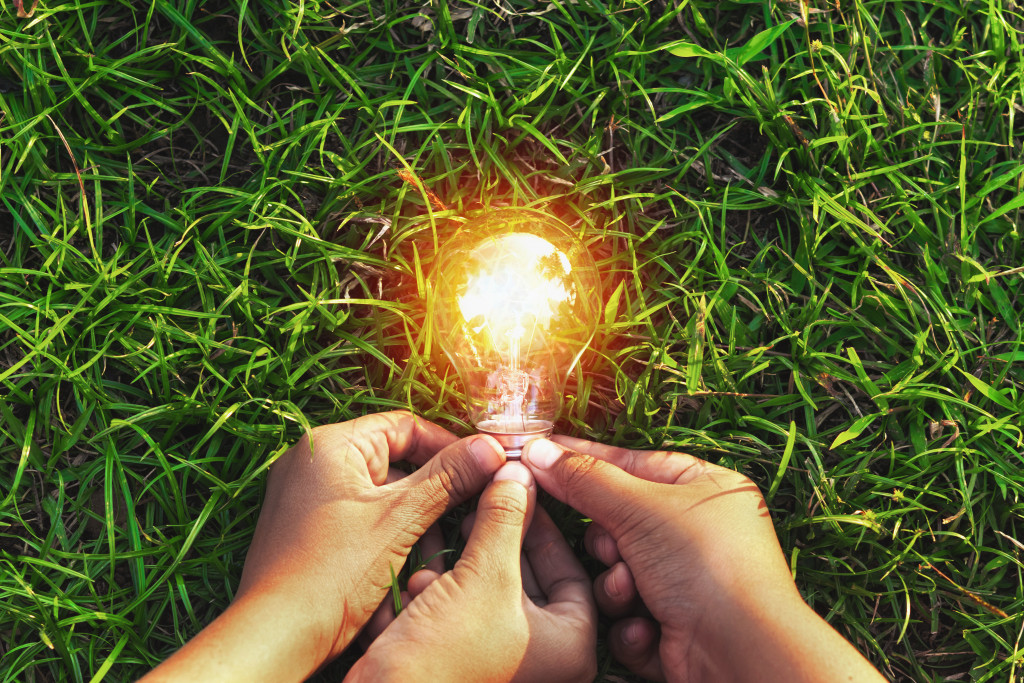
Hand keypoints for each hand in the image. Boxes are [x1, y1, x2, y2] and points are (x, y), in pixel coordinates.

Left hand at [143, 411, 505, 681]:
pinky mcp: (304, 525)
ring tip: (438, 543)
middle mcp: (311, 460)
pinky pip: (358, 513)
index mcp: (329, 444)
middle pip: (393, 457)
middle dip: (433, 485)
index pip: (406, 425)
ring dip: (413, 512)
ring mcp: (303, 494)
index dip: (449, 446)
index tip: (482, 468)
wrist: (276, 635)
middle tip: (469, 507)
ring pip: (379, 489)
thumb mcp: (399, 520)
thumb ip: (447, 478)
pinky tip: (408, 557)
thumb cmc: (331, 575)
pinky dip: (387, 528)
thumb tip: (490, 448)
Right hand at [346, 462, 597, 682]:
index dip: (545, 526)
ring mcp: (503, 660)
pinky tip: (432, 545)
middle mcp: (543, 658)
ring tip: (461, 513)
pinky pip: (465, 607)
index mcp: (569, 646)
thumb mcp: (483, 575)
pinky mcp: (464, 658)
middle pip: (529, 577)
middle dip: (503, 536)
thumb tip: (516, 475)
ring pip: (493, 589)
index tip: (525, 492)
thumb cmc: (446, 654)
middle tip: (490, 494)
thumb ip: (503, 519)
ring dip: (473, 551)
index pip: (570, 571)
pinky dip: (450, 578)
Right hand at [521, 436, 884, 682]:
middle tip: (612, 549)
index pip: (630, 463)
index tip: (540, 454)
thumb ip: (584, 479)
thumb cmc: (708, 566)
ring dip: (616, 586)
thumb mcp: (640, 508)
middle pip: (617, 523)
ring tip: (632, 592)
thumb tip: (540, 451)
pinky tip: (648, 627)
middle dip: (607, 542)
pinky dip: (631, 623)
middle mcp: (696, 533)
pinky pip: (628, 616)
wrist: (742, 651)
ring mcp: (686, 582)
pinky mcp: (675, 626)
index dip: (583, 460)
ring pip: (617, 573)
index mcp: (702, 488)